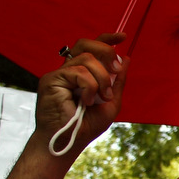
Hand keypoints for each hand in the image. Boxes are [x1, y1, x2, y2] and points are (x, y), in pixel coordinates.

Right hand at [35, 33, 128, 154]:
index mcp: (81, 74)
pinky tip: (86, 101)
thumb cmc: (86, 126)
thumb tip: (126, 58)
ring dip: (102, 78)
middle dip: (106, 51)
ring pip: (86, 58)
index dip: (106, 39)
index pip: (91, 48)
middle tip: (116, 69)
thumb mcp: (111, 102)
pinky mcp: (51, 79)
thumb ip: (118, 81)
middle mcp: (68, 70)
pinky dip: (89, 86)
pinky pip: (78, 72)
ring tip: (101, 97)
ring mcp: (59, 74)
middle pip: (85, 43)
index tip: (123, 37)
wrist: (68, 142)